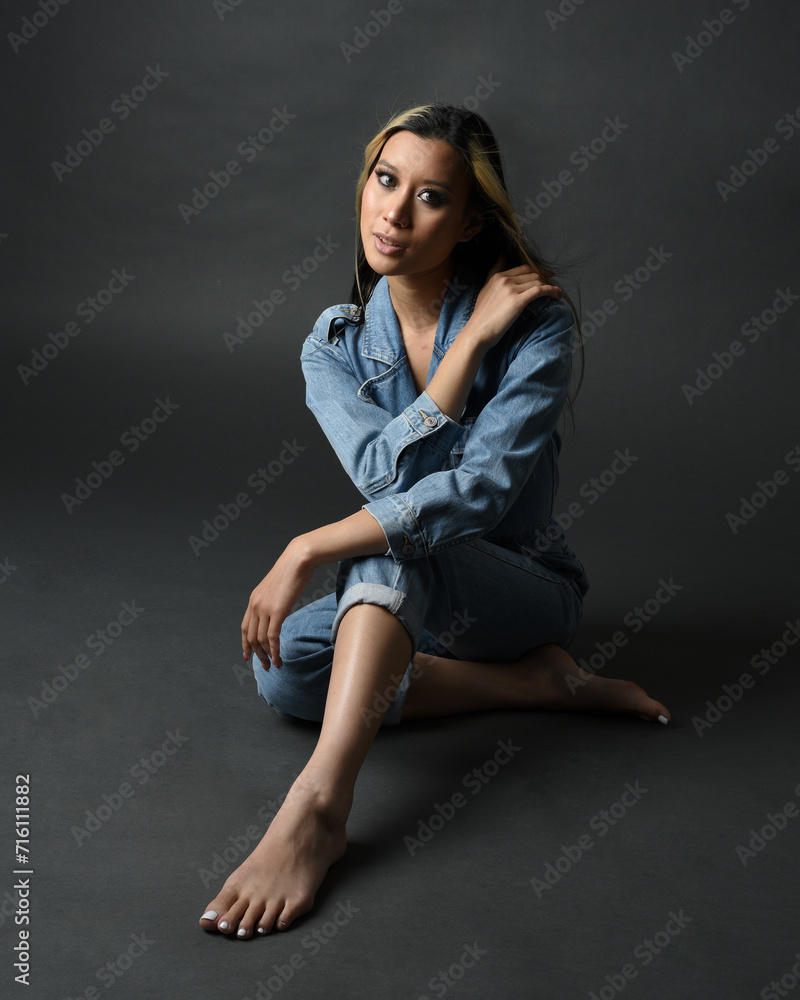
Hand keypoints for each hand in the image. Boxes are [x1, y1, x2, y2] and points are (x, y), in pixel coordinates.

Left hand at [241, 540, 314, 668]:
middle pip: (251, 637)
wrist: (298, 560)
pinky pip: (272, 637)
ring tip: (273, 665)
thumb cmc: (293, 571)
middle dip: (256, 654)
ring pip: (260, 640)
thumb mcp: (277, 587)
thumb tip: (278, 610)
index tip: (248, 656)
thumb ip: (273, 600)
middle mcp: (255, 605)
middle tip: (264, 666)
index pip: (245, 627)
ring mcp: (264, 609)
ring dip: (266, 655)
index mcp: (254, 600)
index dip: (245, 644)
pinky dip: (275, 651)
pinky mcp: (277, 611)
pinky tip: (279, 659)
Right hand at [465, 255, 561, 348]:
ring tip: (556, 293)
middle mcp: (504, 280)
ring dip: (550, 286)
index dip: (537, 271)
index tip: (547, 275)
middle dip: (545, 278)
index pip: (523, 268)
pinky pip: (539, 291)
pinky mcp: (518, 301)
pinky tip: (557, 294)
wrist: (477, 332)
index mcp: (497, 276)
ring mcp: (511, 290)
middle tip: (553, 285)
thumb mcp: (485, 289)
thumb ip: (494, 271)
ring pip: (537, 281)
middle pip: (532, 273)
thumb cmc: (482, 316)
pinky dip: (550, 291)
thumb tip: (502, 254)